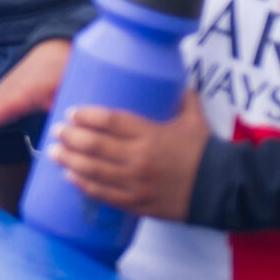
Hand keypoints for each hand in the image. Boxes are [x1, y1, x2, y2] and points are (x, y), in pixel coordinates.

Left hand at [51, 91, 209, 219]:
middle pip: (95, 146)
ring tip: (53, 153)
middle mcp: (139, 158)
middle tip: (56, 131)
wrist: (225, 189)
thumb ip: (182, 97)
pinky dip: (84, 185)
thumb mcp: (194, 118)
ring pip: (94, 171)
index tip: (72, 112)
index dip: (87, 116)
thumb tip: (175, 76)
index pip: (110, 121)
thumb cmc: (206, 151)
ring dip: (69, 161)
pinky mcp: (138, 203)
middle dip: (70, 138)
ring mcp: (137, 183)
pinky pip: (104, 194)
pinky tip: (70, 177)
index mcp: (151, 134)